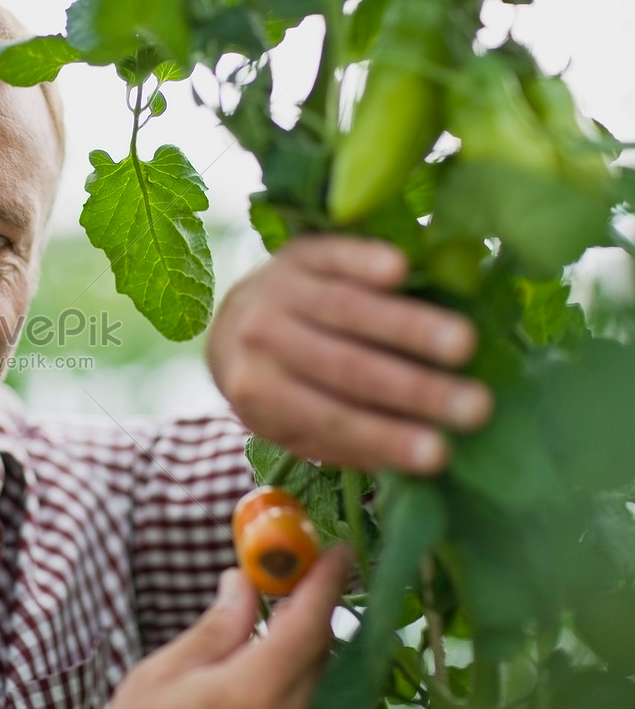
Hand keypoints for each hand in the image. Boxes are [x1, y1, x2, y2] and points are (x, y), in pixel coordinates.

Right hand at [93, 547, 354, 708]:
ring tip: (274, 652)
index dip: (327, 582)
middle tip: (288, 591)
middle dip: (312, 616)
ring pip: (333, 693)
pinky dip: (317, 704)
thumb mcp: (162, 675)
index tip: (339, 551)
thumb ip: (216, 628)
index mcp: (254, 692)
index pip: (309, 624)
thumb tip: (245, 582)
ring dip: (313, 662)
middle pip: (322, 655)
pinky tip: (284, 697)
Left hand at [206, 235, 491, 473]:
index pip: (328, 419)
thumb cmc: (285, 386)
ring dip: (408, 327)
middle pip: (344, 366)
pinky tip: (403, 269)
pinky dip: (364, 261)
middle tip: (475, 405)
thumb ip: (347, 440)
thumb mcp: (297, 424)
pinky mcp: (297, 252)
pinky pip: (333, 256)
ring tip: (466, 344)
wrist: (234, 322)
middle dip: (413, 389)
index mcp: (260, 395)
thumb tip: (417, 456)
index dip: (383, 437)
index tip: (439, 454)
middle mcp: (261, 341)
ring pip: (346, 310)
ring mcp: (276, 292)